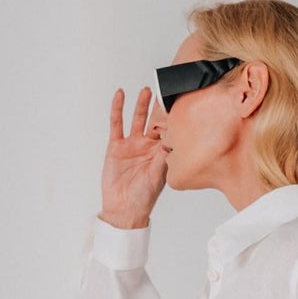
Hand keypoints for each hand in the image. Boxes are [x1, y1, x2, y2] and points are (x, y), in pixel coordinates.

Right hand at [99, 87, 166, 229]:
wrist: (124, 208)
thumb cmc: (144, 197)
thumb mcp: (159, 176)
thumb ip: (164, 157)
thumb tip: (173, 140)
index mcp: (162, 153)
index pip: (169, 131)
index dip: (174, 119)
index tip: (181, 104)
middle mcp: (148, 146)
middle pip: (155, 121)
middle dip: (160, 108)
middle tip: (167, 90)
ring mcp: (132, 144)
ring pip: (137, 119)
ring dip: (142, 105)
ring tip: (147, 90)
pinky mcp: (116, 145)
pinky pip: (117, 124)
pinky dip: (118, 109)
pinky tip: (120, 95)